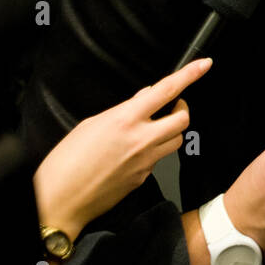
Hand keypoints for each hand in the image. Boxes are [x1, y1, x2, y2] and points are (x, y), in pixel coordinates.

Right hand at [33, 58, 208, 239]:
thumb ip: (123, 111)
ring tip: (153, 128)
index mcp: (125, 119)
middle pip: (183, 119)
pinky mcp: (143, 178)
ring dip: (171, 131)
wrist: (60, 201)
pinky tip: (134, 153)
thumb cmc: (66, 162)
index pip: (166, 90)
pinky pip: (159, 159)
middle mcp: (141, 139)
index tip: (204, 64)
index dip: (189, 75)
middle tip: (172, 106)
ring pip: (176, 141)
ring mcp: (145, 161)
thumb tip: (143, 100)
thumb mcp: (91, 124)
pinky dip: (154, 151)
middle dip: (182, 109)